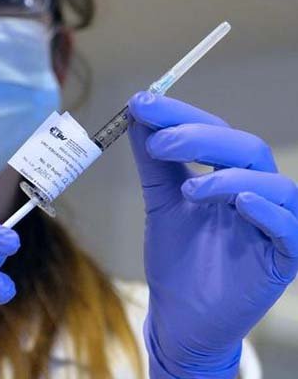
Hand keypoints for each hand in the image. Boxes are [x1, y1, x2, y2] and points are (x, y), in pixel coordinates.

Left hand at [127, 91, 297, 377]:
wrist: (181, 317)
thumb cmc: (177, 260)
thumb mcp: (161, 204)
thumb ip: (154, 164)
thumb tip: (137, 115)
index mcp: (226, 176)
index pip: (213, 133)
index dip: (180, 115)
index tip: (142, 103)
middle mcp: (253, 193)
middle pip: (244, 148)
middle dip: (200, 138)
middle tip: (160, 142)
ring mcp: (271, 225)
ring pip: (272, 184)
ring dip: (229, 176)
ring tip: (189, 189)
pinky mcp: (283, 258)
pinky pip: (289, 228)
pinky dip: (267, 211)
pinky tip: (240, 203)